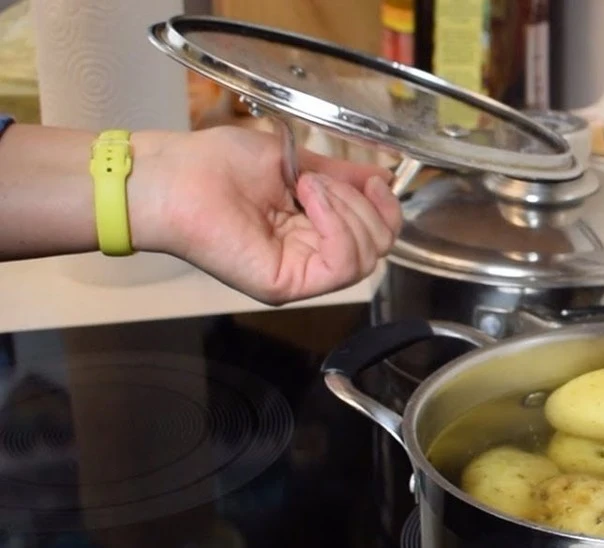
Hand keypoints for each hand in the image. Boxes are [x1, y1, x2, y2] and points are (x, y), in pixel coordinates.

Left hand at [128, 126, 401, 304]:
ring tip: (307, 187)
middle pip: (379, 250)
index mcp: (313, 235)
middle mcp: (310, 260)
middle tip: (320, 181)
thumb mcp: (296, 162)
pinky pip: (341, 265)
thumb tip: (382, 177)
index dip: (385, 209)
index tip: (373, 180)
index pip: (377, 237)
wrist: (174, 176)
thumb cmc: (217, 165)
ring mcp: (299, 276)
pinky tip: (309, 199)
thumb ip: (341, 175)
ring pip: (366, 260)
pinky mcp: (286, 284)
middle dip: (364, 207)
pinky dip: (337, 226)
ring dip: (348, 211)